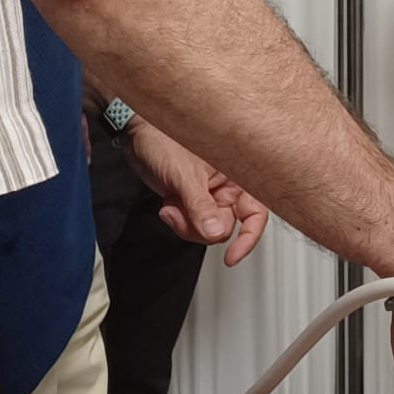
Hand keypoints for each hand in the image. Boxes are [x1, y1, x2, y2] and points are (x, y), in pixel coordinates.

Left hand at [125, 118, 267, 265]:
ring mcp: (209, 196)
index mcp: (236, 174)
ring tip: (172, 206)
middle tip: (183, 214)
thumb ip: (201, 207)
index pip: (255, 211)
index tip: (233, 255)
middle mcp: (226, 187)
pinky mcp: (192, 203)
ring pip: (207, 230)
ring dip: (186, 225)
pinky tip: (169, 205)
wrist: (138, 138)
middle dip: (201, 228)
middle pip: (226, 226)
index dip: (248, 236)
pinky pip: (191, 226)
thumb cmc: (164, 140)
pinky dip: (178, 222)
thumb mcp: (185, 175)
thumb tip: (215, 232)